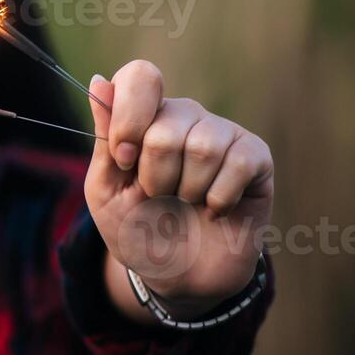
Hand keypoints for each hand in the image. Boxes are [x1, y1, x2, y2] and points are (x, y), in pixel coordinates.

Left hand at [85, 60, 273, 317]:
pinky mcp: (256, 157)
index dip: (129, 118)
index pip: (140, 77)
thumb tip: (99, 82)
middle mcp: (184, 116)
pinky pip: (239, 162)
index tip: (123, 161)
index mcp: (144, 116)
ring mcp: (222, 134)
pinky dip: (219, 197)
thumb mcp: (106, 188)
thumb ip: (104, 137)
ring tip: (186, 202)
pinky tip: (214, 209)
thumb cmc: (137, 228)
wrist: (177, 277)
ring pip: (203, 145)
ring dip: (187, 190)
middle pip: (166, 125)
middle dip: (155, 175)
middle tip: (158, 195)